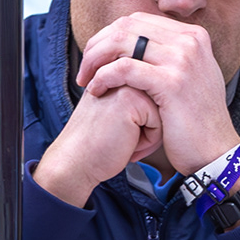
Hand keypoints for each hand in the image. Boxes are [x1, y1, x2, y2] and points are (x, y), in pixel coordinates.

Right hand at [33, 85, 162, 207]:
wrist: (74, 163)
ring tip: (123, 141)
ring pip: (163, 113)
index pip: (152, 97)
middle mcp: (119, 76)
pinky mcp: (131, 100)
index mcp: (114, 76)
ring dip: (149, 135)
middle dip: (148, 128)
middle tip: (122, 139)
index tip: (117, 132)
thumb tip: (165, 103)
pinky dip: (149, 141)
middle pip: (160, 103)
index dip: (142, 122)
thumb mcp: (113, 113)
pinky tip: (126, 144)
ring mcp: (125, 85)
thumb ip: (134, 100)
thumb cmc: (96, 145)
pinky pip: (160, 123)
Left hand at [73, 13, 239, 177]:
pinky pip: (124, 68)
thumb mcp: (189, 76)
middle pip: (127, 26)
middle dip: (97, 45)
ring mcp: (183, 60)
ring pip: (122, 41)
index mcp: (193, 36)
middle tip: (85, 69)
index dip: (109, 35)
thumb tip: (136, 41)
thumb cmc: (196, 120)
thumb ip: (169, 55)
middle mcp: (190, 41)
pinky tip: (97, 90)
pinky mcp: (172, 82)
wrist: (216, 150)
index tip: (96, 57)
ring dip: (95, 60)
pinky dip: (103, 77)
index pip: (138, 20)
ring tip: (87, 80)